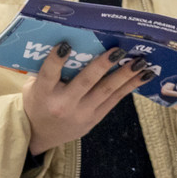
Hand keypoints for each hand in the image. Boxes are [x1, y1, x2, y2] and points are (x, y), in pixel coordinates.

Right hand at [22, 45, 152, 155]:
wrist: (40, 134)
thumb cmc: (37, 102)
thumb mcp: (33, 87)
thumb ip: (46, 70)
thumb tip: (70, 43)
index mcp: (43, 94)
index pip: (48, 74)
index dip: (56, 60)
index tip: (66, 44)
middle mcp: (63, 105)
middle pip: (85, 82)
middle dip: (103, 65)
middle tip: (118, 50)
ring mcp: (81, 114)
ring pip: (106, 91)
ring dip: (125, 75)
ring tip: (140, 62)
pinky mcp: (94, 119)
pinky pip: (114, 100)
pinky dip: (129, 86)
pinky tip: (143, 75)